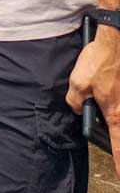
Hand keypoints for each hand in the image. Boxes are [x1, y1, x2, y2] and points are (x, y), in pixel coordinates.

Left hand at [67, 25, 119, 175]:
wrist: (115, 40)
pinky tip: (103, 87)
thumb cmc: (100, 62)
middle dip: (117, 142)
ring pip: (119, 115)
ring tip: (99, 92)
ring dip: (111, 115)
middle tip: (114, 151)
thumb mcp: (77, 84)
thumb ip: (76, 101)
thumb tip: (78, 107)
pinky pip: (118, 102)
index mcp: (115, 114)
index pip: (119, 147)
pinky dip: (111, 101)